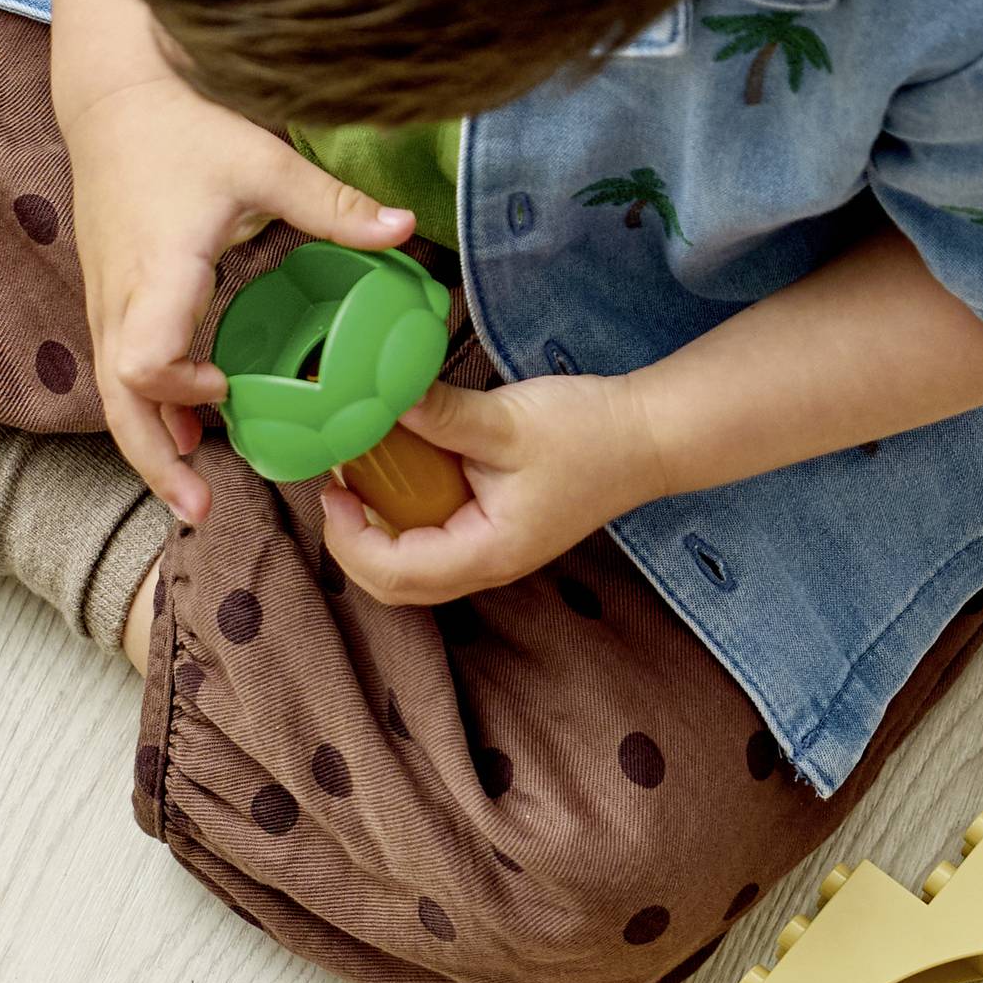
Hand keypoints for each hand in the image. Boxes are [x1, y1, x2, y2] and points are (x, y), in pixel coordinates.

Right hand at [60, 74, 414, 525]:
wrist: (112, 99)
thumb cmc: (183, 126)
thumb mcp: (262, 161)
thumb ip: (332, 205)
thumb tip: (407, 228)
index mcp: (158, 269)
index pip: (142, 359)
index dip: (179, 391)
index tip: (227, 391)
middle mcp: (120, 297)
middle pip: (119, 403)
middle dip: (156, 461)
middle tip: (200, 509)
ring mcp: (105, 303)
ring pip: (113, 399)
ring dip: (151, 448)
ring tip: (194, 497)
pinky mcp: (106, 302)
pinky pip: (118, 377)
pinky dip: (149, 414)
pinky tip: (189, 439)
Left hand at [319, 371, 663, 607]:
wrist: (648, 436)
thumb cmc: (589, 433)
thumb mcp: (505, 420)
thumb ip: (437, 414)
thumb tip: (376, 397)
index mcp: (488, 552)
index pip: (396, 573)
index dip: (350, 538)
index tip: (334, 489)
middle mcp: (487, 566)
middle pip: (398, 585)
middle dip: (356, 543)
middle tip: (339, 487)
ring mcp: (492, 554)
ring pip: (413, 569)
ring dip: (379, 532)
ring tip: (364, 479)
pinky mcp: (496, 534)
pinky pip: (434, 543)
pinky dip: (406, 519)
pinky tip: (402, 475)